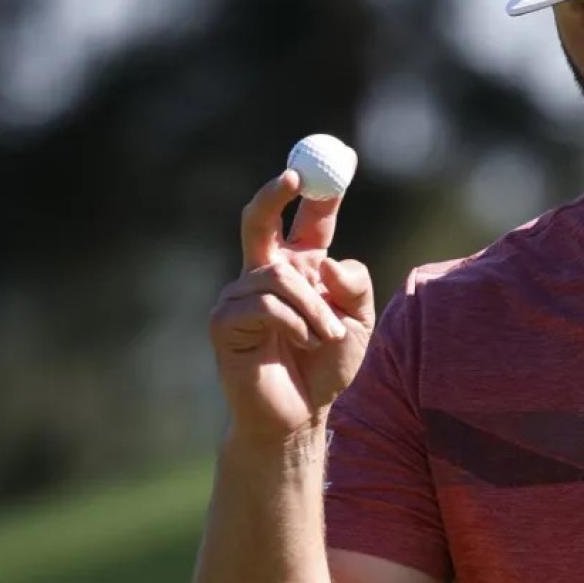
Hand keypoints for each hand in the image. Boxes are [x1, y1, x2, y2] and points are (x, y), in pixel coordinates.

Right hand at [208, 170, 375, 441]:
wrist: (301, 416)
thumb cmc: (327, 368)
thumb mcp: (359, 321)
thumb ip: (352, 284)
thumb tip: (323, 260)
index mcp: (299, 269)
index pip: (306, 222)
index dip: (316, 194)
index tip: (331, 167)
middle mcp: (264, 275)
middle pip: (259, 220)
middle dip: (274, 192)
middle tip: (294, 176)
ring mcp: (239, 296)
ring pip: (279, 275)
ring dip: (313, 307)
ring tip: (324, 338)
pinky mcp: (224, 322)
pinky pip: (264, 304)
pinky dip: (293, 323)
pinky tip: (300, 346)